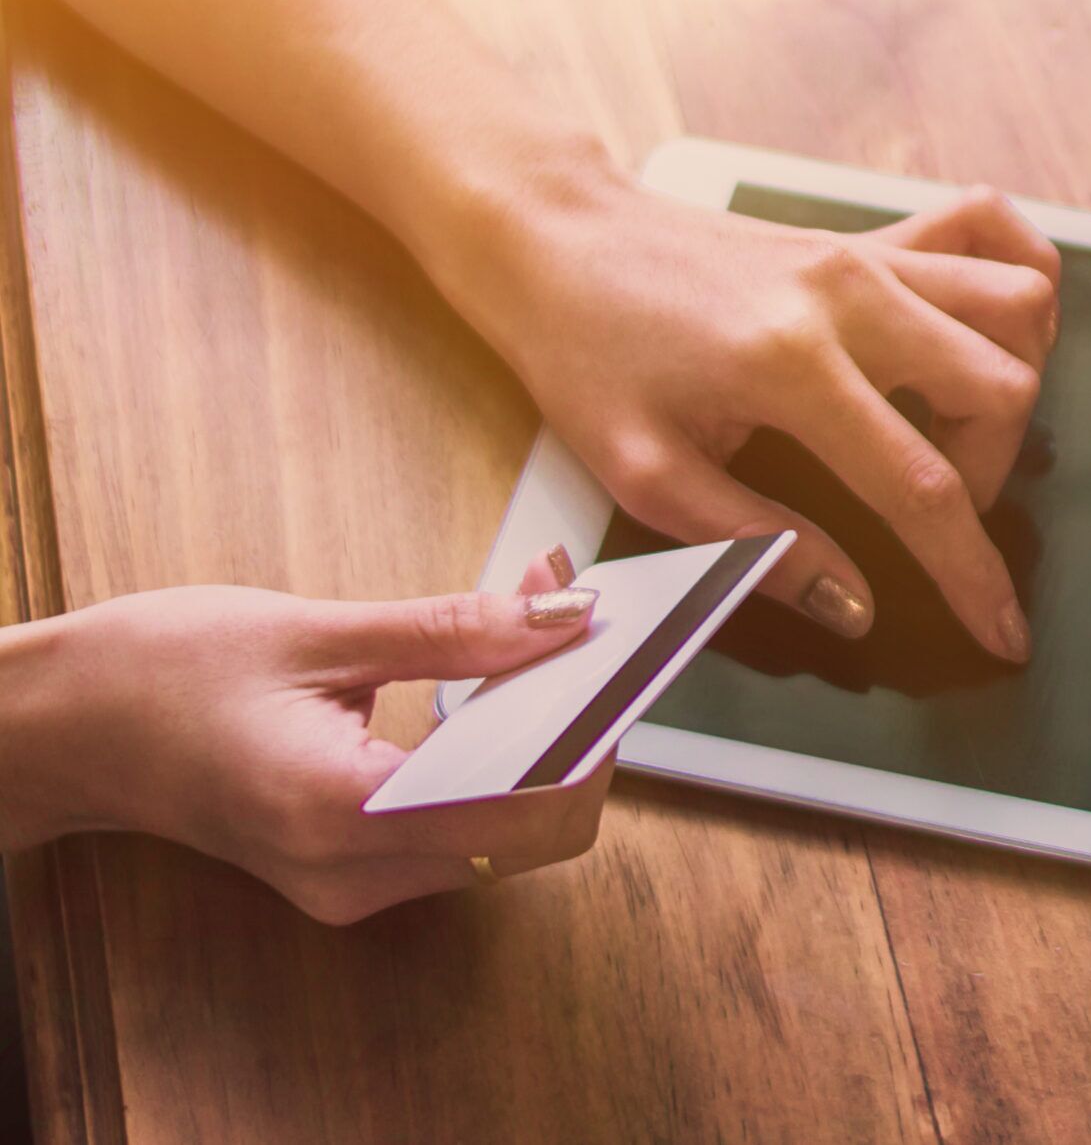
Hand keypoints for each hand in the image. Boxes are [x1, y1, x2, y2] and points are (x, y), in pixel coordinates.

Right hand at [0, 550, 610, 921]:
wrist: (61, 730)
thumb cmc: (159, 673)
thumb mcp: (315, 629)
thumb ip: (454, 629)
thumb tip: (567, 614)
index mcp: (340, 811)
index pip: (533, 810)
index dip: (596, 734)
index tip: (619, 649)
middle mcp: (354, 872)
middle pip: (534, 828)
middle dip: (576, 727)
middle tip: (574, 621)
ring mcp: (353, 884)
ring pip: (506, 831)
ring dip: (541, 739)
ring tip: (531, 636)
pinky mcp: (353, 869)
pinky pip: (461, 827)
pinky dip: (495, 760)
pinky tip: (486, 688)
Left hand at [442, 165, 1059, 660]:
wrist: (557, 240)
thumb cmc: (587, 355)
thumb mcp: (647, 476)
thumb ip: (757, 546)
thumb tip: (851, 604)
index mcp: (789, 366)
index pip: (921, 486)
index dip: (971, 574)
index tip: (1003, 631)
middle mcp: (849, 298)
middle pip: (1000, 389)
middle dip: (989, 473)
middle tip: (928, 507)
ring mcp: (868, 255)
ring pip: (1020, 307)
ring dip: (1007, 382)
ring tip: (949, 428)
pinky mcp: (869, 234)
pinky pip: (990, 229)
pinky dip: (1017, 278)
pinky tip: (990, 332)